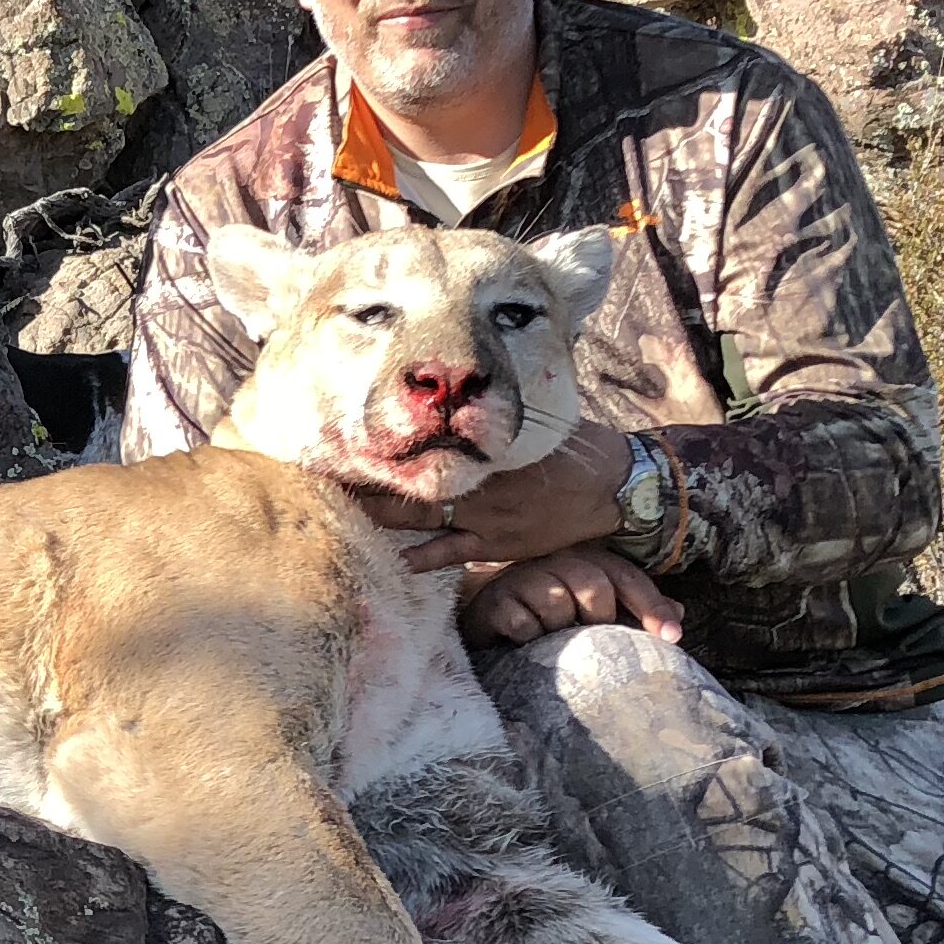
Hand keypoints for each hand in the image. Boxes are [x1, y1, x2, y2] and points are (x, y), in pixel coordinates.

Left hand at [357, 421, 629, 571]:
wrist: (612, 486)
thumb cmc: (572, 447)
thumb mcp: (533, 420)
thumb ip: (495, 412)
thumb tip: (462, 383)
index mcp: (486, 445)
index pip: (425, 440)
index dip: (385, 440)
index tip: (350, 431)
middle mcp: (478, 480)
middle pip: (411, 479)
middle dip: (370, 478)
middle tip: (330, 473)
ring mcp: (484, 517)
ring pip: (422, 516)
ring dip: (384, 515)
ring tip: (345, 511)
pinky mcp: (496, 544)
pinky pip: (453, 553)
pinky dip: (424, 557)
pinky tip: (396, 559)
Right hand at [464, 546, 682, 645]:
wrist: (487, 622)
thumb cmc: (549, 617)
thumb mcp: (594, 614)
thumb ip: (634, 610)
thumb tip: (681, 611)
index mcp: (587, 563)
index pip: (627, 577)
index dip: (652, 606)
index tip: (672, 638)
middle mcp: (557, 564)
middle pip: (593, 585)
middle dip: (598, 618)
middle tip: (588, 638)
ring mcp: (524, 580)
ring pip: (556, 603)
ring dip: (558, 630)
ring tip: (550, 641)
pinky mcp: (496, 603)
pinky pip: (523, 623)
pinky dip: (529, 639)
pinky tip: (525, 645)